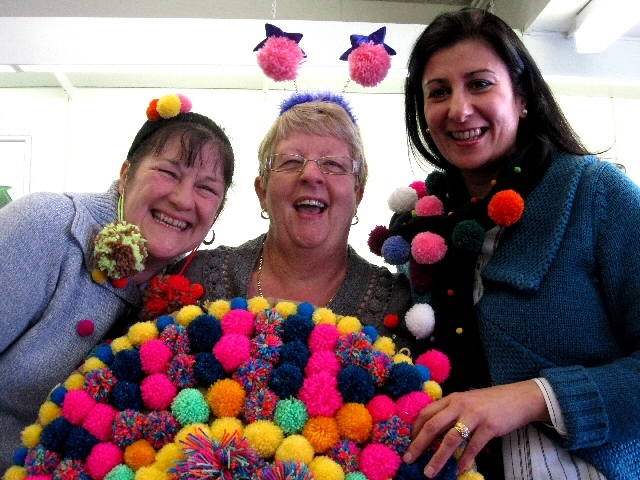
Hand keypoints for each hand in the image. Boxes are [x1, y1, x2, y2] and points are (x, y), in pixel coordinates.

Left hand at [403, 380, 549, 477]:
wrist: (519, 398)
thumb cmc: (490, 402)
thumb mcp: (467, 402)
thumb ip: (451, 413)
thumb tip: (433, 434)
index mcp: (452, 399)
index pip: (425, 413)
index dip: (414, 429)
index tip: (407, 444)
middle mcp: (459, 405)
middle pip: (432, 425)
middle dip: (418, 444)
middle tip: (408, 459)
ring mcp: (475, 415)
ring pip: (450, 439)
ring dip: (437, 458)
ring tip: (429, 472)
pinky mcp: (490, 426)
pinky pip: (472, 446)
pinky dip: (463, 460)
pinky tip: (457, 470)